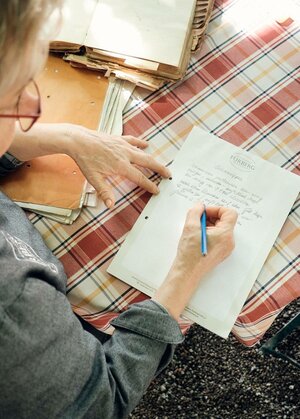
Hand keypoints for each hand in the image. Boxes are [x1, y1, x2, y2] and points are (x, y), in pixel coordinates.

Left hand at [67, 125, 170, 207]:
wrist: (79, 141)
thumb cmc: (85, 159)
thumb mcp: (94, 178)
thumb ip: (104, 192)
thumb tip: (111, 204)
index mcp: (121, 166)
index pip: (139, 177)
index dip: (149, 185)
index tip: (157, 190)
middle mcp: (125, 155)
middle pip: (147, 162)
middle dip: (159, 169)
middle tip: (168, 175)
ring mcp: (123, 145)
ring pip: (143, 152)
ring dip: (153, 159)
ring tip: (160, 164)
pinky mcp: (119, 139)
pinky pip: (133, 141)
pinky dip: (141, 143)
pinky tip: (146, 145)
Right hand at [153, 203, 237, 319]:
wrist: (187, 272)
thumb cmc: (190, 254)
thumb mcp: (190, 227)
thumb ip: (195, 211)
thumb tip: (199, 206)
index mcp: (225, 234)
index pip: (229, 213)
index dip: (216, 209)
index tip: (204, 212)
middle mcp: (229, 241)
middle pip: (225, 221)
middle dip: (210, 217)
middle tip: (197, 220)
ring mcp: (225, 248)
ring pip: (221, 229)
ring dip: (208, 225)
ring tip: (195, 229)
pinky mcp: (220, 252)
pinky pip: (218, 237)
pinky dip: (209, 233)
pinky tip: (197, 237)